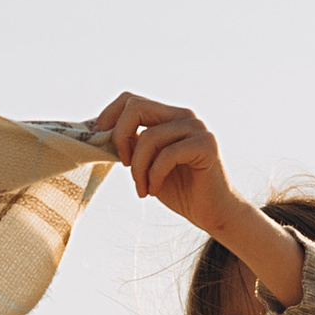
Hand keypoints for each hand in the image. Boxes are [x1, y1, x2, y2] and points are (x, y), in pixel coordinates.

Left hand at [87, 94, 250, 242]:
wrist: (214, 214)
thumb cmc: (181, 191)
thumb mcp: (148, 165)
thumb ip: (133, 146)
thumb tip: (100, 134)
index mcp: (169, 116)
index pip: (131, 99)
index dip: (110, 116)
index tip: (102, 142)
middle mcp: (183, 115)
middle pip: (136, 107)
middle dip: (120, 137)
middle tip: (123, 165)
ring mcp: (197, 128)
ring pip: (149, 137)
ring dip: (138, 169)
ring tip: (142, 189)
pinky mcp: (206, 144)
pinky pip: (166, 155)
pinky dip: (154, 176)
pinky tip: (153, 191)